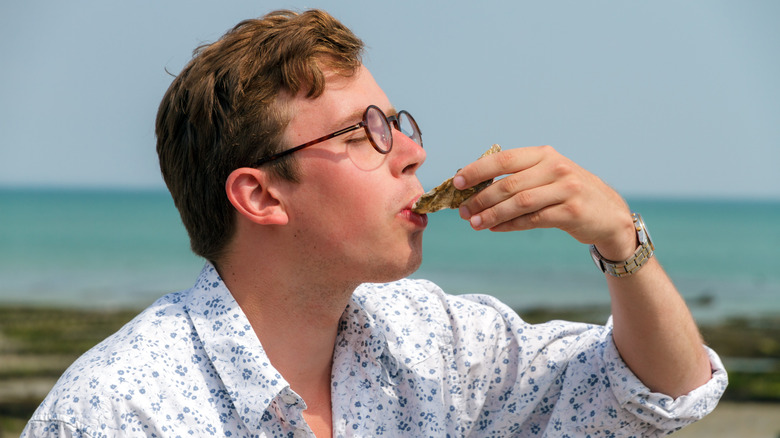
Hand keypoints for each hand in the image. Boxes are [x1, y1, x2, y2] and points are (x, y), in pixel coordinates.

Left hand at [455, 145, 636, 260]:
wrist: (609, 213)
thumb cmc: (568, 193)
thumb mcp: (547, 175)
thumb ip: (517, 176)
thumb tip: (475, 187)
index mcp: (544, 154)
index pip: (504, 159)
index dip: (478, 170)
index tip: (457, 182)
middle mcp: (556, 167)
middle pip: (509, 184)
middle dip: (481, 198)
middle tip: (462, 211)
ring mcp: (566, 189)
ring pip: (519, 203)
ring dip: (492, 214)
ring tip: (474, 223)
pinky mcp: (572, 212)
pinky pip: (533, 220)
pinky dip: (510, 225)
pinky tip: (495, 228)